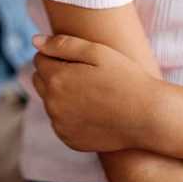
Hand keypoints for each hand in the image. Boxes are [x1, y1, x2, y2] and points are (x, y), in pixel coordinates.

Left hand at [31, 33, 161, 152]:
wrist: (148, 116)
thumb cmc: (126, 78)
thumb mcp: (97, 52)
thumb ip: (62, 44)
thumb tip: (34, 41)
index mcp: (57, 79)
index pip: (39, 59)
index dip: (57, 54)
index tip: (79, 58)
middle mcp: (53, 105)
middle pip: (39, 80)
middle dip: (55, 73)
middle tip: (84, 73)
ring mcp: (60, 125)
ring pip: (50, 101)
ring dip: (62, 94)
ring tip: (91, 91)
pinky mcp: (69, 140)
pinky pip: (60, 121)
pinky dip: (70, 114)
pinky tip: (92, 110)